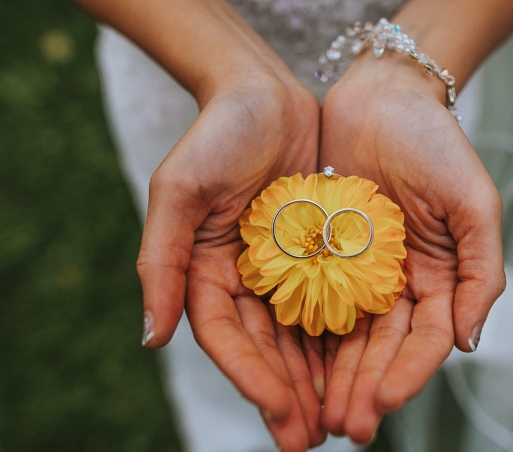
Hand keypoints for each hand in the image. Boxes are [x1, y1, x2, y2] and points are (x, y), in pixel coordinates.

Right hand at [137, 64, 325, 450]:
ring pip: (301, 335)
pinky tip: (361, 369)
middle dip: (287, 395)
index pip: (226, 338)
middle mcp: (245, 278)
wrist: (265, 94)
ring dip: (317, 380)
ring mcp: (284, 268)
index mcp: (206, 272)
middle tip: (309, 440)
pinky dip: (343, 337)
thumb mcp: (178, 191)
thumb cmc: (216, 136)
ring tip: (339, 423)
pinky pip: (333, 301)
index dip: (250, 377)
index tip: (279, 412)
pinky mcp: (319, 252)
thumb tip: (150, 338)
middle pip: (265, 348)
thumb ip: (161, 262)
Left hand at [318, 56, 505, 442]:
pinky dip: (300, 335)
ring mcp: (355, 270)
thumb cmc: (436, 143)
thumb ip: (482, 270)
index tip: (382, 404)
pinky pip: (307, 299)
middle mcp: (394, 283)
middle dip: (363, 389)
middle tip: (341, 428)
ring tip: (312, 416)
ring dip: (330, 377)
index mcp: (437, 278)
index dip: (407, 374)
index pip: (424, 339)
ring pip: (342, 335)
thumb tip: (471, 342)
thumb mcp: (475, 202)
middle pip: (380, 348)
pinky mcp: (318, 252)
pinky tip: (286, 366)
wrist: (382, 96)